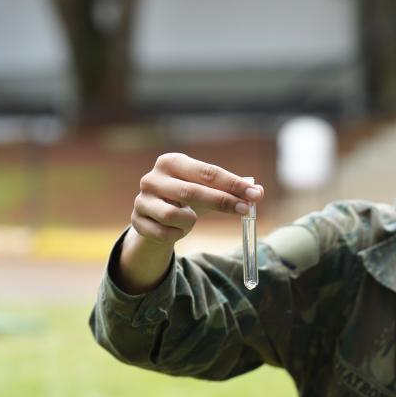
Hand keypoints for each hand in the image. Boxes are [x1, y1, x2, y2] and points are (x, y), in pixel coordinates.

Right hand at [130, 152, 262, 245]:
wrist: (154, 217)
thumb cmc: (187, 198)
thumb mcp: (208, 190)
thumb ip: (233, 190)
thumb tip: (258, 191)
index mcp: (171, 162)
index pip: (207, 172)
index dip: (233, 184)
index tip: (255, 194)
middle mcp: (152, 178)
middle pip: (193, 192)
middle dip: (223, 202)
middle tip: (245, 210)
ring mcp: (142, 200)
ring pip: (176, 217)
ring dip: (191, 222)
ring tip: (191, 219)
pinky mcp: (137, 221)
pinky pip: (165, 234)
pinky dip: (177, 234)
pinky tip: (177, 230)